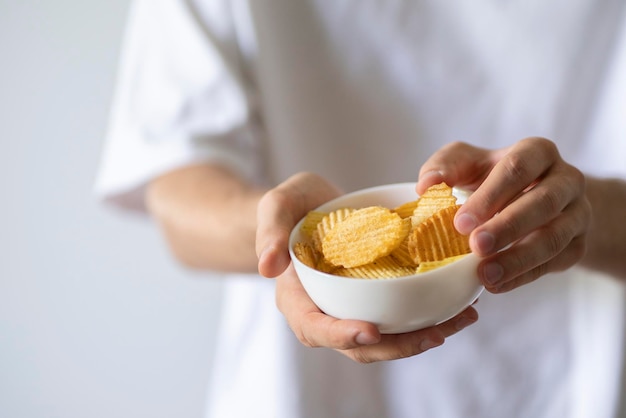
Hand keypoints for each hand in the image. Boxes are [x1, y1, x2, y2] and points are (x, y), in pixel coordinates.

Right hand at [256, 172, 477, 361]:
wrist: (310, 206)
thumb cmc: (291, 207)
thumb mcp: (276, 206)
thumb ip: (270, 231)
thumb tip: (267, 266)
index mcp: (298, 298)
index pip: (316, 328)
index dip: (341, 335)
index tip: (371, 331)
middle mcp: (327, 311)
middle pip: (360, 346)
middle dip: (397, 346)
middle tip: (436, 333)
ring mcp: (353, 308)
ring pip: (388, 337)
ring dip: (423, 336)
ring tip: (461, 320)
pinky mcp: (376, 297)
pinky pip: (401, 314)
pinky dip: (430, 314)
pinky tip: (460, 303)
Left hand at [417, 138, 590, 292]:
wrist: (527, 201)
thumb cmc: (489, 179)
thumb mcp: (466, 164)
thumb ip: (444, 167)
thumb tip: (426, 186)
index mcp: (537, 152)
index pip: (518, 167)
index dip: (491, 195)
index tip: (461, 223)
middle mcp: (566, 179)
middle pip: (543, 202)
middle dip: (508, 226)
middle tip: (476, 247)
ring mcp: (577, 213)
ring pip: (554, 237)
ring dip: (518, 258)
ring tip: (485, 275)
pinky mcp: (577, 245)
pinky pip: (555, 263)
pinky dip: (524, 276)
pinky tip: (496, 285)